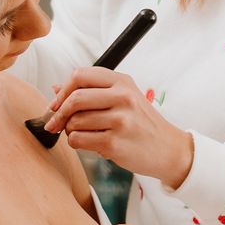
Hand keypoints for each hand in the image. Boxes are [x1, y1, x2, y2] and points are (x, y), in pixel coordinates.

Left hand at [45, 68, 194, 185]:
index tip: (56, 103)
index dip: (63, 90)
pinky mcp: (115, 142)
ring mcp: (120, 120)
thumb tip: (56, 88)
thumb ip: (92, 92)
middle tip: (55, 123)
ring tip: (82, 134)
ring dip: (70, 130)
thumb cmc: (142, 124)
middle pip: (75, 98)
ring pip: (74, 121)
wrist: (168, 150)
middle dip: (59, 112)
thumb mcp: (123, 99)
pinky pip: (79, 140)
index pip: (80, 75)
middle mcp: (122, 97)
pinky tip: (88, 143)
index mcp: (122, 82)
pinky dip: (76, 143)